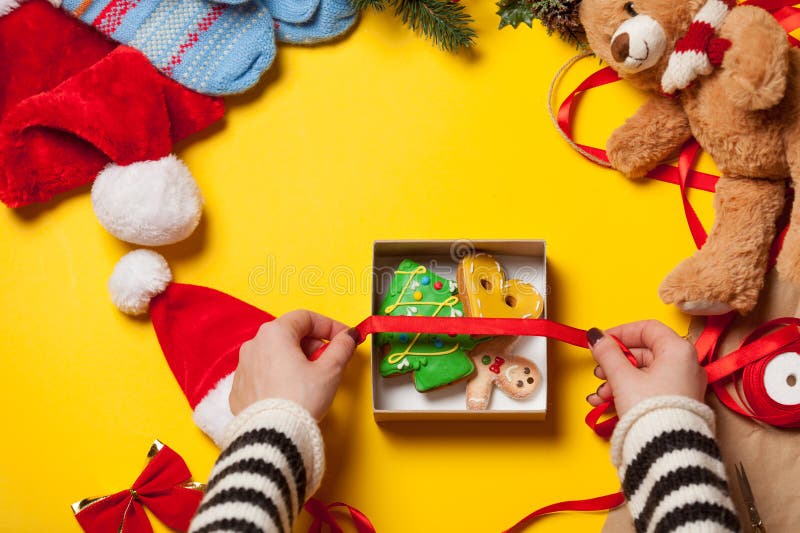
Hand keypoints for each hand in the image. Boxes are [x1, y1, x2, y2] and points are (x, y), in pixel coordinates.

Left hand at [229, 310, 358, 418]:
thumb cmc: (301, 400)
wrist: (273, 436)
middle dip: (313, 345)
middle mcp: (254, 345)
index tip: (344, 338)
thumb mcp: (330, 371)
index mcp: (274, 333)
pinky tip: (292, 394)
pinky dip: (280, 377)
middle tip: (329, 362)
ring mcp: (243, 367)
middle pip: (290, 334)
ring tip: (312, 381)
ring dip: (296, 361)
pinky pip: (264, 374)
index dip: (329, 326)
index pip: (306, 318)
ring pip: (276, 354)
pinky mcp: (239, 389)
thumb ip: (341, 348)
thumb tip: (348, 338)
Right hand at [585, 320, 706, 417]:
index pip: (648, 328)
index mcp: (678, 351)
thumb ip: (607, 353)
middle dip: (615, 362)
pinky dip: (629, 392)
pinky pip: (650, 389)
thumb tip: (595, 336)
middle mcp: (686, 365)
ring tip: (600, 395)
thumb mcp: (622, 377)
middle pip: (644, 353)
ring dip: (617, 380)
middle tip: (598, 371)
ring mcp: (684, 385)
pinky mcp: (678, 403)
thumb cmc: (650, 409)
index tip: (602, 341)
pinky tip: (607, 403)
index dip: (621, 332)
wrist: (668, 451)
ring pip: (644, 373)